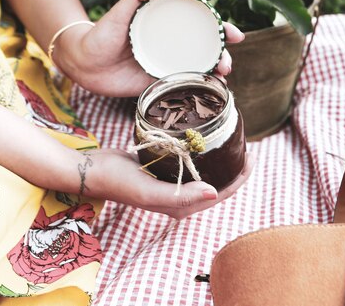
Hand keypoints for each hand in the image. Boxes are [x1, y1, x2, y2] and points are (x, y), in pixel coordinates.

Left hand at [55, 0, 244, 96]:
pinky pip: (184, 86)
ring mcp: (167, 64)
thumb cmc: (100, 34)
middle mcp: (172, 45)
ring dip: (215, 73)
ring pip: (199, 68)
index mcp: (167, 26)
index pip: (200, 25)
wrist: (83, 64)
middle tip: (226, 63)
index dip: (221, 29)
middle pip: (206, 49)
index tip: (234, 33)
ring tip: (221, 77)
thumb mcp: (119, 12)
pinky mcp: (159, 83)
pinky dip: (199, 89)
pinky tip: (209, 92)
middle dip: (223, 55)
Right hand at [89, 149, 252, 219]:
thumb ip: (181, 196)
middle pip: (216, 184)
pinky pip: (189, 162)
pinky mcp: (163, 169)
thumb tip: (215, 194)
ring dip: (219, 160)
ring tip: (231, 141)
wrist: (92, 170)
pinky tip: (205, 138)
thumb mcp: (150, 191)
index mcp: (181, 207)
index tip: (252, 156)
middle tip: (246, 147)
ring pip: (204, 172)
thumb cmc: (119, 182)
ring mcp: (171, 183)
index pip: (220, 194)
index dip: (239, 178)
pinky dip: (201, 152)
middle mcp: (179, 198)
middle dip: (234, 168)